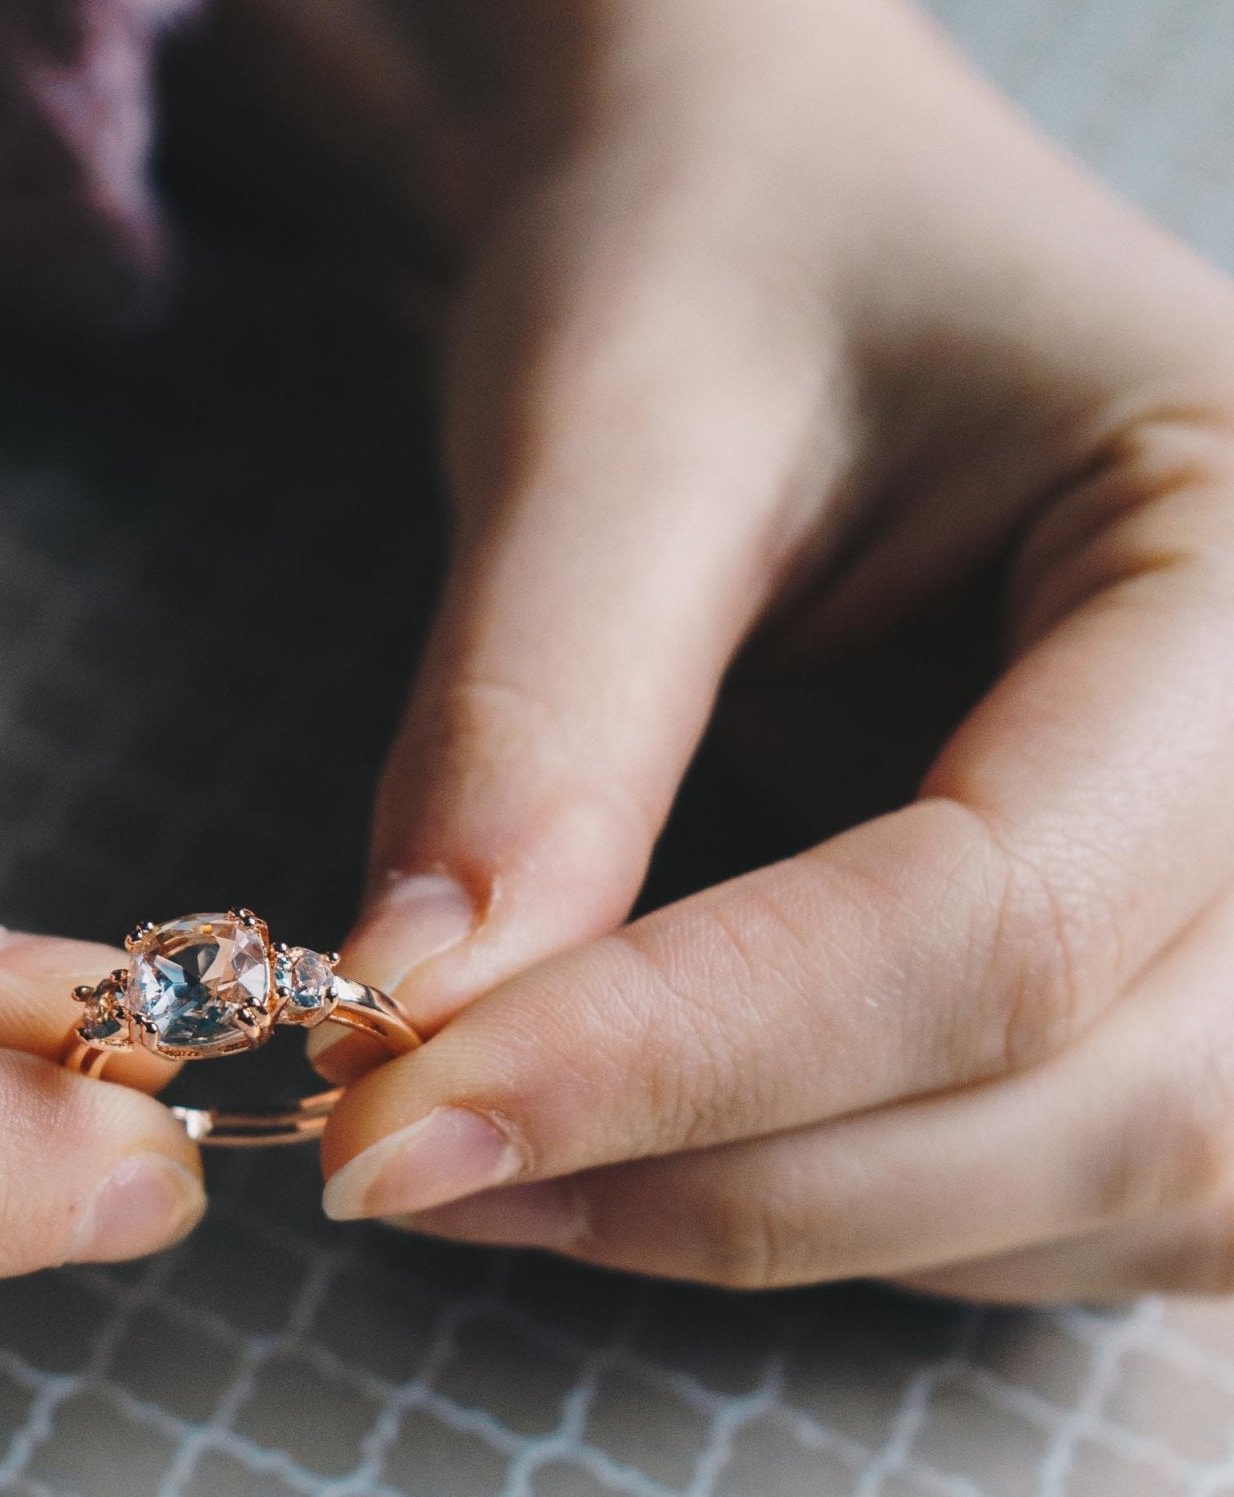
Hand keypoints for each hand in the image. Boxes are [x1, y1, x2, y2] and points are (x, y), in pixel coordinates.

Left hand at [316, 0, 1233, 1300]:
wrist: (780, 226)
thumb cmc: (722, 247)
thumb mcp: (616, 423)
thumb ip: (536, 728)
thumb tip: (418, 1019)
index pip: (999, 916)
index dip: (680, 1060)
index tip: (393, 1120)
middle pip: (1099, 1105)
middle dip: (720, 1183)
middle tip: (402, 1165)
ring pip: (1101, 1190)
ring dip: (774, 1221)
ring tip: (493, 1158)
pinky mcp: (1197, 976)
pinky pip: (1067, 1194)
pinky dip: (848, 1212)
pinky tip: (650, 1153)